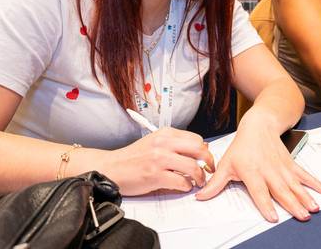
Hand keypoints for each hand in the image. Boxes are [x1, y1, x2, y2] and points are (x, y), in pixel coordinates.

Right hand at [100, 128, 214, 195]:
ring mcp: (159, 159)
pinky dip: (186, 186)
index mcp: (165, 133)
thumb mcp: (154, 142)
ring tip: (198, 181)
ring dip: (200, 177)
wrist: (111, 168)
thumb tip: (198, 149)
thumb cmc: (132, 158)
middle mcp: (163, 144)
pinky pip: (181, 182)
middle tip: (209, 169)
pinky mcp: (155, 176)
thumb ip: (174, 144)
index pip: (196, 139)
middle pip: (199, 149)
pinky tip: (184, 186)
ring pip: (193, 167)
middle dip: (208, 161)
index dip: (204, 150)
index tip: (205, 158)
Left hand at [196, 110, 320, 222]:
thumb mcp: (226, 163)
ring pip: (295, 184)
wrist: (259, 125)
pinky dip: (315, 182)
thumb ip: (216, 183)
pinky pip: (304, 174)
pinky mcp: (291, 163)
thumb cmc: (242, 146)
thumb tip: (200, 196)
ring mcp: (282, 167)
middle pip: (282, 190)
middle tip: (302, 216)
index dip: (266, 204)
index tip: (273, 217)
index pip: (259, 191)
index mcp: (252, 172)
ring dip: (306, 196)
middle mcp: (269, 170)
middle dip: (293, 204)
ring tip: (314, 208)